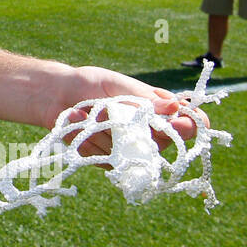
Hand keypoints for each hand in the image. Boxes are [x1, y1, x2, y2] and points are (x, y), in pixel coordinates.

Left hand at [43, 66, 200, 160]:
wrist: (56, 95)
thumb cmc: (91, 85)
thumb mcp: (118, 85)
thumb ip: (144, 98)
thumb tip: (175, 107)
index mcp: (159, 110)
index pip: (190, 122)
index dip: (190, 125)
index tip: (178, 122)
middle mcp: (150, 133)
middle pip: (165, 143)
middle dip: (141, 130)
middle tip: (116, 113)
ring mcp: (130, 149)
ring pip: (133, 150)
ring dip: (108, 129)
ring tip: (92, 111)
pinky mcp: (109, 161)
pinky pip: (108, 157)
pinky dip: (91, 139)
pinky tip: (80, 122)